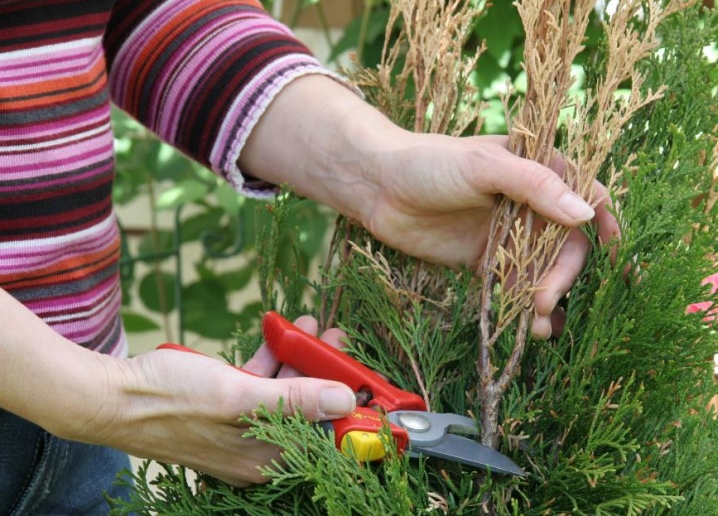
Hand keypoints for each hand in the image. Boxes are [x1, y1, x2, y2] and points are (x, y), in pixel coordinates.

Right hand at [91, 316, 353, 486]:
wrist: (112, 395)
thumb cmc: (170, 399)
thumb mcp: (237, 397)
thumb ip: (293, 400)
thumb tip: (344, 401)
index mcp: (266, 458)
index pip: (326, 442)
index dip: (352, 413)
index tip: (369, 383)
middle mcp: (258, 449)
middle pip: (309, 412)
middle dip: (327, 374)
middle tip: (339, 340)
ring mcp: (242, 428)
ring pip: (286, 393)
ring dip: (300, 359)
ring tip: (313, 325)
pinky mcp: (227, 407)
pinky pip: (261, 384)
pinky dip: (272, 359)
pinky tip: (280, 332)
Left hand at [363, 132, 620, 337]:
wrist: (376, 186)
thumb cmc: (429, 162)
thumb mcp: (484, 166)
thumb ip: (535, 186)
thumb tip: (585, 215)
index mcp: (536, 169)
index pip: (583, 193)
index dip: (602, 218)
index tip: (612, 246)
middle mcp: (528, 203)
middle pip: (565, 242)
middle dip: (562, 273)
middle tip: (545, 299)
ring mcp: (507, 233)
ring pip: (542, 269)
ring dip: (547, 296)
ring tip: (538, 326)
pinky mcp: (484, 259)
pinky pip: (513, 284)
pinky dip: (523, 304)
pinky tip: (528, 326)